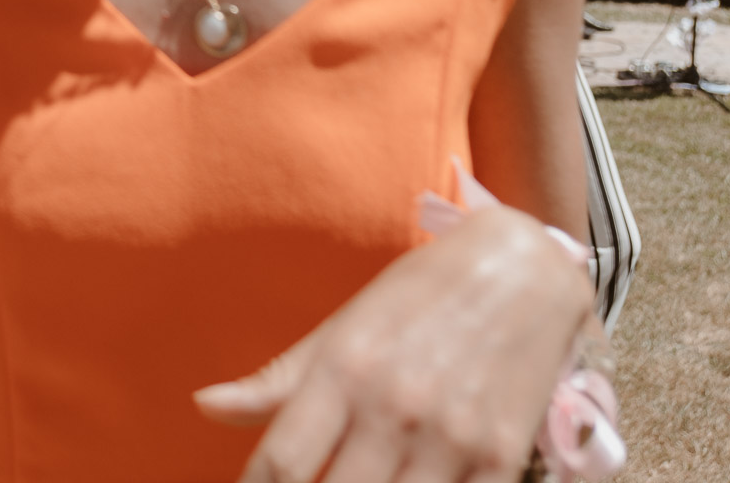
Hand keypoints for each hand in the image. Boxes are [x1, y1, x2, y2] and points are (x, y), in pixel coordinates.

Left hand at [196, 206, 590, 482]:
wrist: (526, 268)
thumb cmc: (421, 294)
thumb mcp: (345, 325)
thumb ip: (277, 379)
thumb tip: (203, 405)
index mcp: (347, 369)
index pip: (281, 463)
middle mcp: (395, 406)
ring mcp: (452, 437)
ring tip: (355, 482)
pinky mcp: (501, 458)